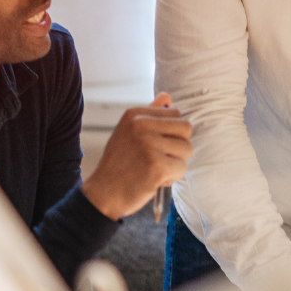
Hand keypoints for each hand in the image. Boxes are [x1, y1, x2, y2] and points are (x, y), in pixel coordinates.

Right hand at [79, 93, 191, 220]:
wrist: (103, 195)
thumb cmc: (119, 165)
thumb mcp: (128, 133)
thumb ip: (149, 114)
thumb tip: (167, 96)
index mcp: (135, 114)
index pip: (176, 113)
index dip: (171, 133)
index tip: (153, 146)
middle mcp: (141, 125)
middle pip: (186, 128)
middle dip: (178, 147)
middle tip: (158, 158)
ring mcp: (149, 145)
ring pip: (187, 149)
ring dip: (175, 164)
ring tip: (154, 170)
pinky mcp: (156, 165)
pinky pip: (182, 168)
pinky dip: (171, 178)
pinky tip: (153, 180)